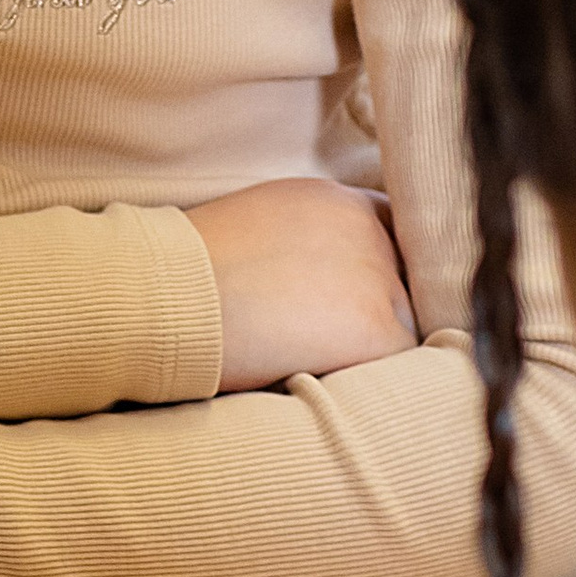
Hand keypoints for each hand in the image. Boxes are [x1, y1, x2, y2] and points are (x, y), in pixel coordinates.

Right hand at [181, 178, 416, 391]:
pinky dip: (364, 376)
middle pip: (405, 282)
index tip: (353, 299)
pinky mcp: (378, 329)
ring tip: (311, 357)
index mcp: (338, 200)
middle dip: (374, 311)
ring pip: (405, 325)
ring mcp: (380, 277)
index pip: (393, 236)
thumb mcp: (259, 224)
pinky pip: (396, 365)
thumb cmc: (193, 270)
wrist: (170, 296)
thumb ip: (306, 238)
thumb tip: (319, 276)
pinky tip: (320, 373)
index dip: (379, 272)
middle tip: (325, 337)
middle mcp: (369, 228)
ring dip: (369, 346)